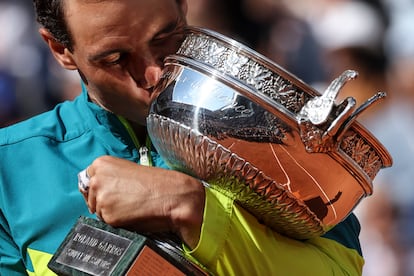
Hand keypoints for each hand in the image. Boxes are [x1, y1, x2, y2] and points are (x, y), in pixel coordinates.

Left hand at [80, 155, 204, 247]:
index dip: (99, 189)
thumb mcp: (127, 171)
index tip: (110, 192)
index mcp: (101, 163)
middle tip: (125, 200)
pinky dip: (118, 221)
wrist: (172, 194)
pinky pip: (108, 223)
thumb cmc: (156, 182)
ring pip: (98, 211)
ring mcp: (101, 197)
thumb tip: (98, 191)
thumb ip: (110, 177)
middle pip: (90, 196)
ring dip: (111, 212)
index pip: (87, 180)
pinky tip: (133, 214)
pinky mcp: (107, 215)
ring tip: (132, 206)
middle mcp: (96, 179)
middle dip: (104, 201)